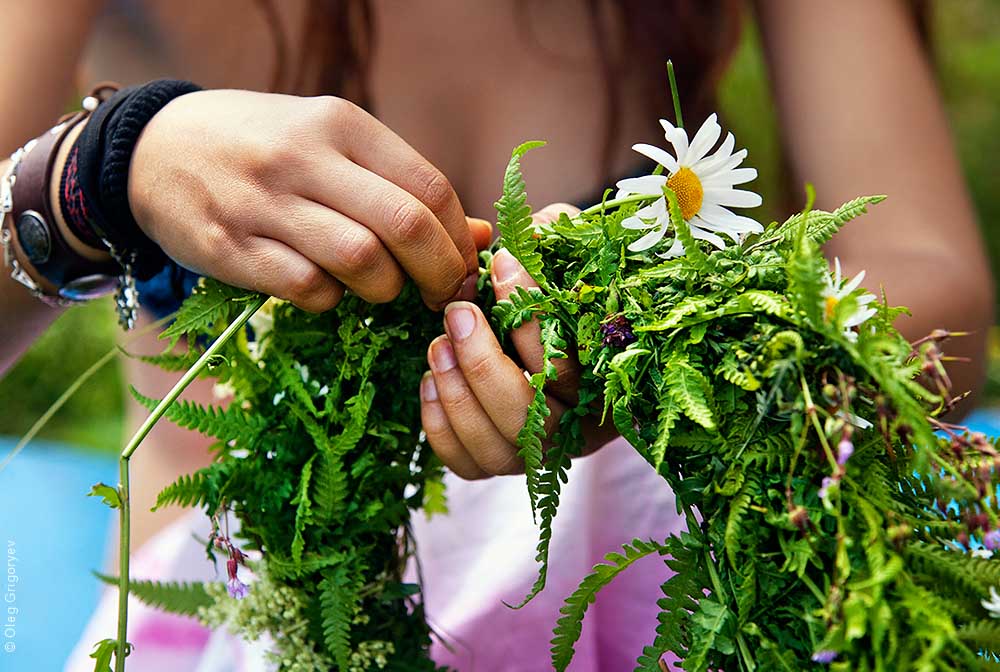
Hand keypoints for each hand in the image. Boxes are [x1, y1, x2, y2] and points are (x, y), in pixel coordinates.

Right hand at [128, 90, 491, 310]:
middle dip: (439, 273)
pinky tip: (327, 289)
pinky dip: (332, 301)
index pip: (430, 187)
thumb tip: (481, 234)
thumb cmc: (263, 148)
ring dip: (385, 290)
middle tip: (439, 295)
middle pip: (406, 227)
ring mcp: (265, 203)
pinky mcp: (231, 248)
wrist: (153, 150)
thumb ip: (401, 186)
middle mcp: (305, 157)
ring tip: (379, 289)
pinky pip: (309, 290)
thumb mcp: (332, 146)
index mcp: (341, 124)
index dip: (460, 238)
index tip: (463, 266)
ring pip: (362, 262)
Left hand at [419, 204, 618, 478]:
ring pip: (496, 446)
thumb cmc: (563, 289)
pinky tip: (430, 380)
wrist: (552, 329)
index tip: (503, 264)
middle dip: (484, 363)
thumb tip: (531, 229)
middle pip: (530, 417)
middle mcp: (577, 429)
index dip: (533, 314)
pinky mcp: (498, 463)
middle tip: (457, 312)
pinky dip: (442, 426)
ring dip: (459, 394)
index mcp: (608, 383)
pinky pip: (467, 462)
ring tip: (436, 344)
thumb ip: (558, 240)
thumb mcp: (569, 256)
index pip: (570, 362)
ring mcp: (536, 454)